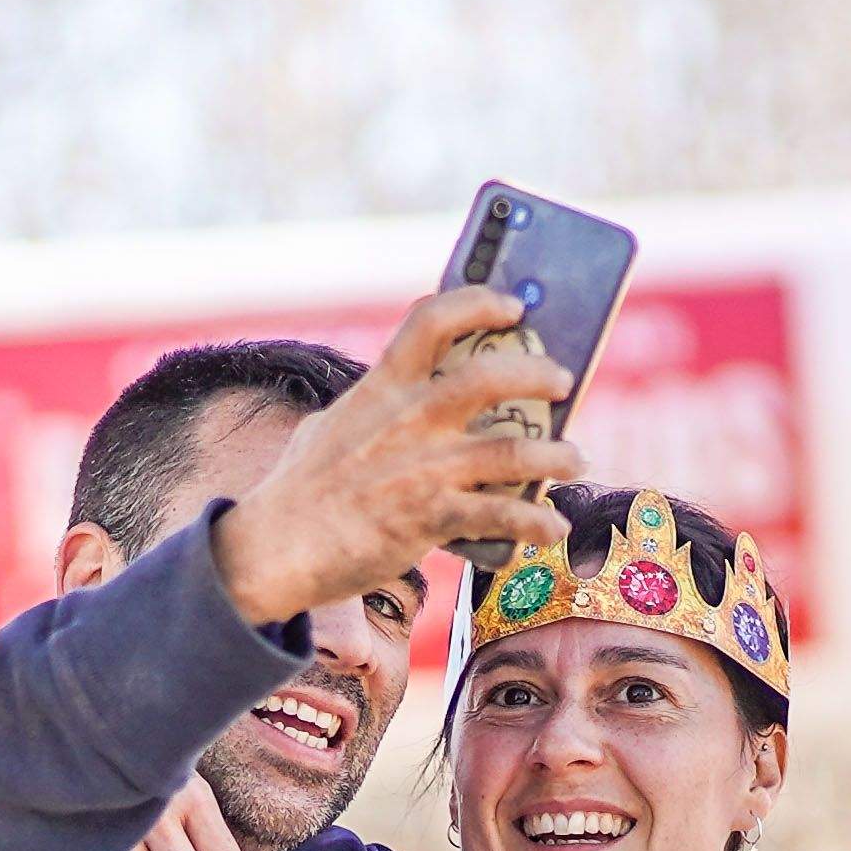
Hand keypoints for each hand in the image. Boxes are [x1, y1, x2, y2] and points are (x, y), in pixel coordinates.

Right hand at [210, 284, 579, 625]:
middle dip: (538, 374)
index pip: (432, 321)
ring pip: (515, 451)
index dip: (479, 303)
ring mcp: (424, 468)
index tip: (512, 307)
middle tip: (563, 382)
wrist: (277, 547)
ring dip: (556, 455)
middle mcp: (409, 419)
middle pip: (490, 377)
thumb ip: (372, 406)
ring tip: (573, 458)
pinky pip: (504, 517)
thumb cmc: (300, 490)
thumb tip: (399, 399)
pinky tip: (553, 528)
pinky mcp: (432, 517)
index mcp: (382, 387)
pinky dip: (537, 524)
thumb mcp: (330, 426)